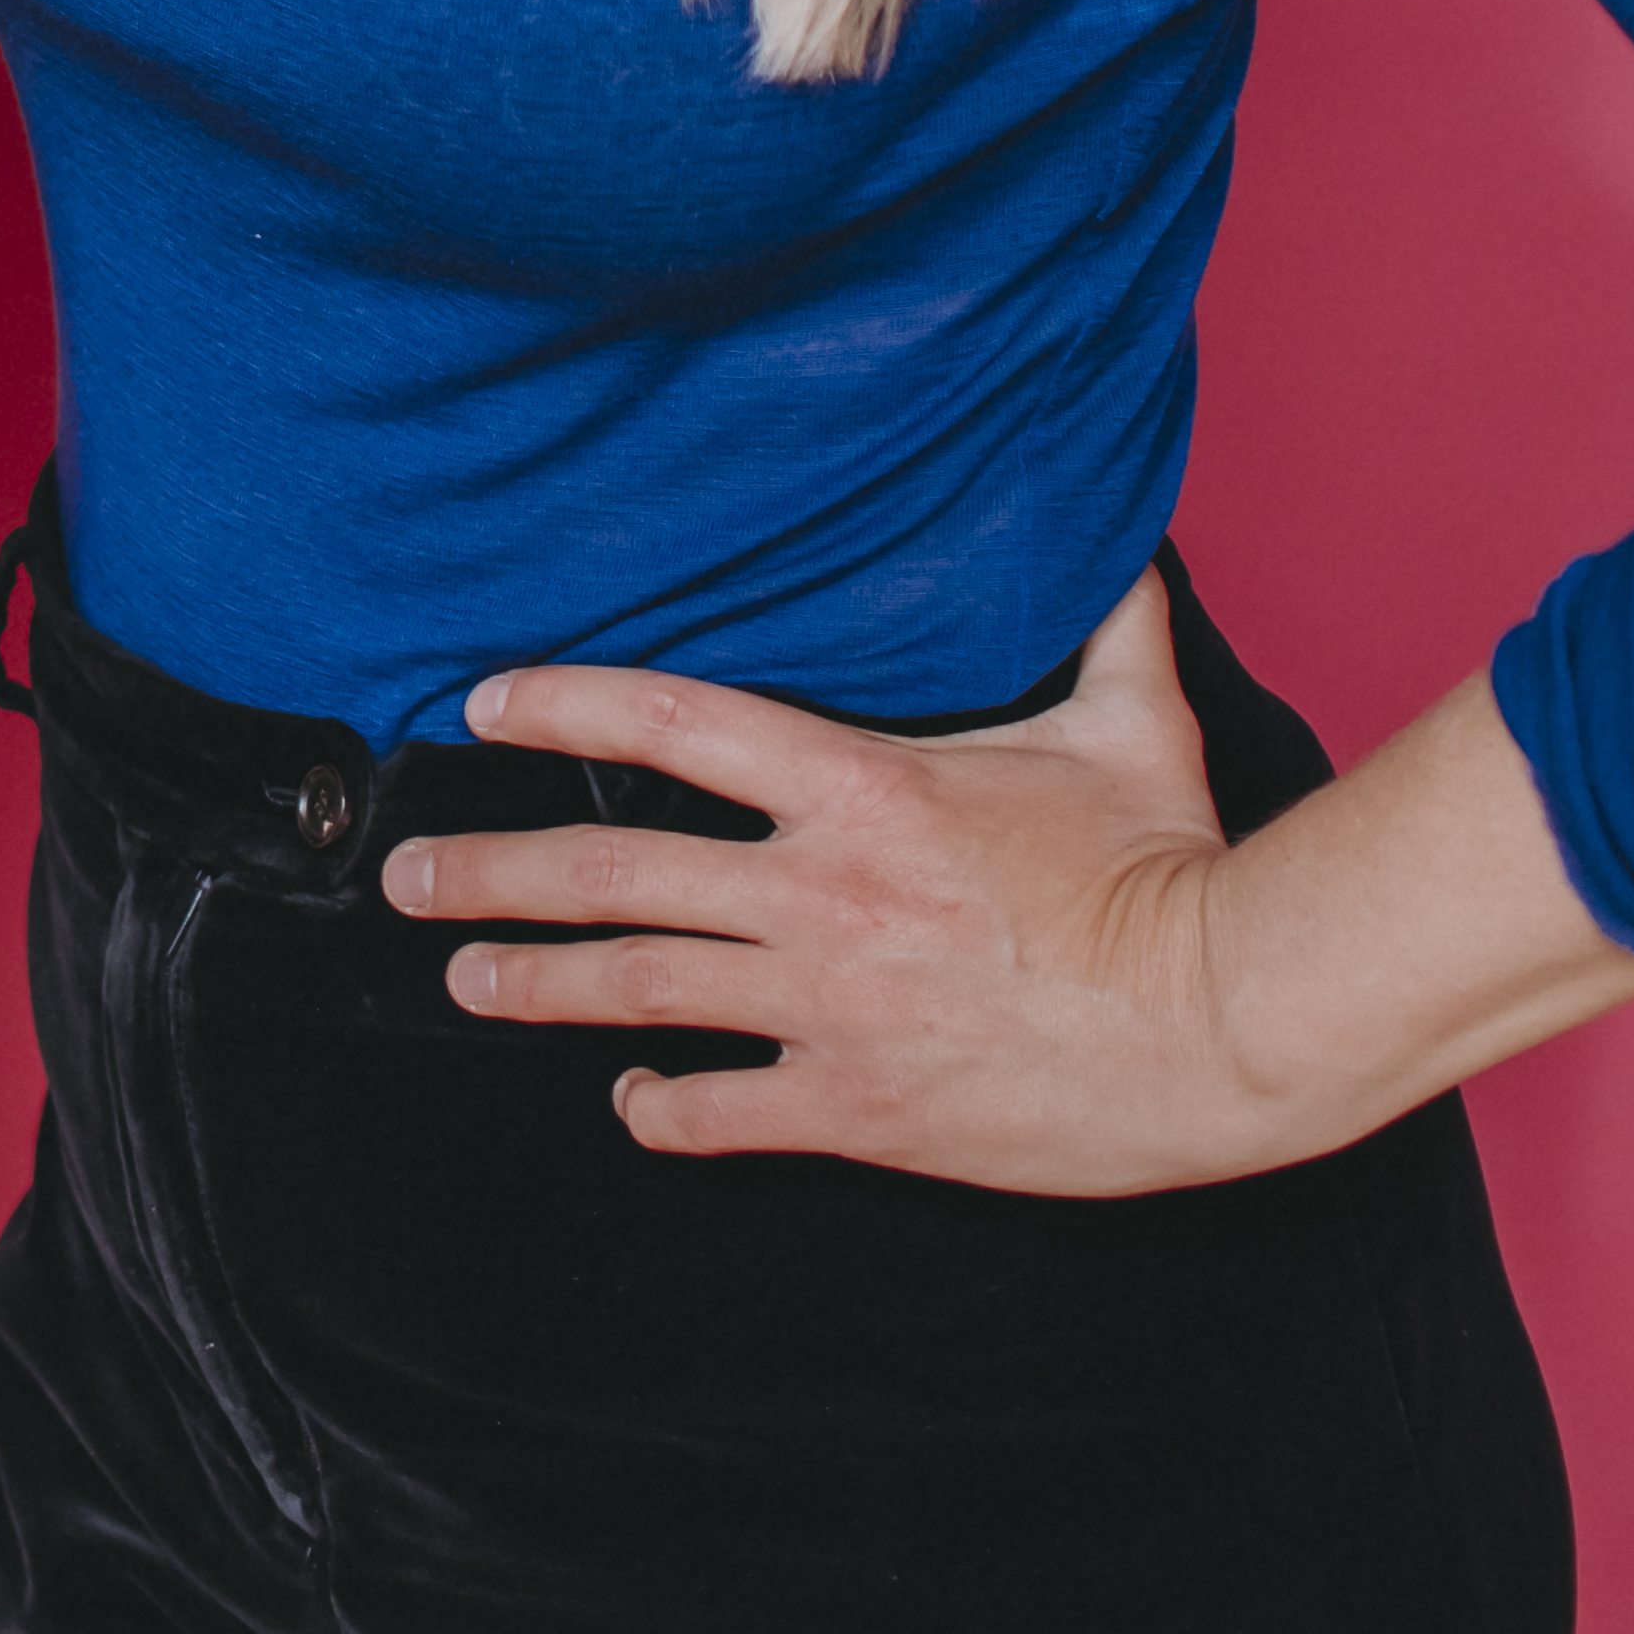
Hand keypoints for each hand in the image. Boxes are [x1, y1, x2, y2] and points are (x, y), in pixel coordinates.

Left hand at [387, 570, 1299, 1195]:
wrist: (1227, 1022)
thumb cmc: (1176, 865)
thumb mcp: (1129, 719)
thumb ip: (1103, 617)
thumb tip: (1120, 523)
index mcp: (860, 785)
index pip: (670, 721)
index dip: (562, 705)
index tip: (479, 706)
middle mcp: (819, 893)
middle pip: (614, 871)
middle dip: (493, 874)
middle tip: (406, 880)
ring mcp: (831, 1006)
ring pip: (640, 990)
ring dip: (538, 986)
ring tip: (461, 979)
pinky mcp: (866, 1109)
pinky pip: (729, 1110)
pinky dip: (667, 1109)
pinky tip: (629, 1102)